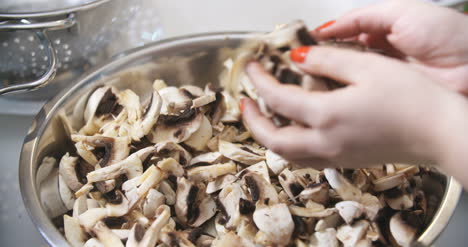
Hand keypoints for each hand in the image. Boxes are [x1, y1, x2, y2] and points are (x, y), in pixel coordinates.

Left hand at [242, 46, 465, 171]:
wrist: (442, 132)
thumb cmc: (413, 99)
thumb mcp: (367, 67)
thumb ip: (326, 61)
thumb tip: (296, 58)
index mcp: (327, 116)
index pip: (277, 98)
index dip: (259, 81)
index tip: (251, 67)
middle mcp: (325, 142)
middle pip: (273, 140)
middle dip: (252, 121)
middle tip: (245, 102)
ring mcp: (335, 156)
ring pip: (287, 155)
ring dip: (269, 136)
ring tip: (264, 117)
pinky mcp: (346, 160)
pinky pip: (306, 159)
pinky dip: (290, 146)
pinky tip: (294, 131)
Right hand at [313, 0, 467, 93]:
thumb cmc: (448, 37)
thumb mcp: (401, 12)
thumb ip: (361, 18)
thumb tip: (326, 28)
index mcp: (382, 31)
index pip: (342, 35)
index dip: (321, 40)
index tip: (298, 47)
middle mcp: (379, 57)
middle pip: (340, 58)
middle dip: (319, 61)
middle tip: (296, 67)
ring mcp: (381, 80)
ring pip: (345, 78)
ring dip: (326, 80)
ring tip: (303, 81)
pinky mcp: (385, 101)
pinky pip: (357, 96)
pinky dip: (341, 96)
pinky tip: (325, 97)